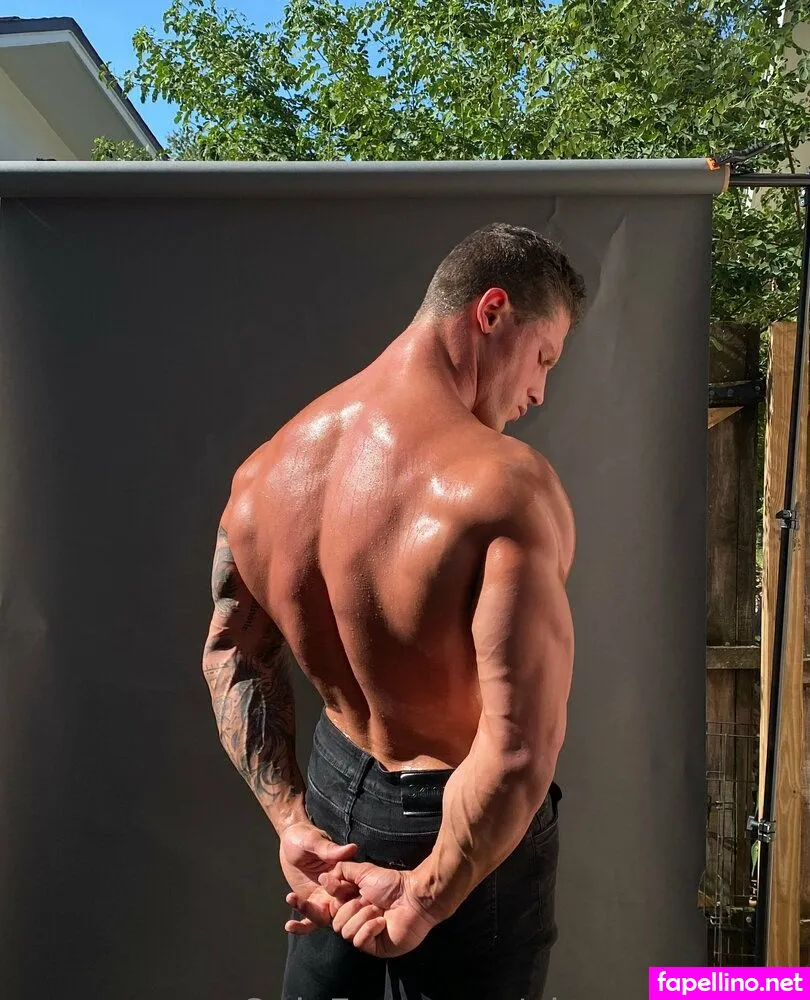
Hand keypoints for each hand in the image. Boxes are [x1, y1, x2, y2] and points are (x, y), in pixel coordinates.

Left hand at [279, 821, 359, 933]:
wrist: (290, 840)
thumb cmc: (304, 836)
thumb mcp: (314, 841)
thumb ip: (330, 849)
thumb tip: (352, 848)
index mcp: (343, 872)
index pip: (350, 890)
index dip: (343, 897)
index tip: (329, 893)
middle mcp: (337, 888)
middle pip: (339, 910)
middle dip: (325, 914)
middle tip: (306, 906)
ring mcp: (324, 897)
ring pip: (324, 918)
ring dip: (309, 919)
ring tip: (292, 913)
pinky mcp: (311, 902)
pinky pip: (309, 919)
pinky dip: (301, 926)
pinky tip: (289, 926)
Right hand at [315, 861, 439, 957]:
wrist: (413, 896)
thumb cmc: (392, 883)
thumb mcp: (363, 871)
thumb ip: (342, 872)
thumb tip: (324, 876)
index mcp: (350, 904)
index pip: (324, 909)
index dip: (307, 906)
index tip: (291, 897)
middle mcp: (354, 920)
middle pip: (332, 921)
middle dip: (348, 907)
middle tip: (363, 899)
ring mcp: (364, 935)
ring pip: (344, 930)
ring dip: (362, 915)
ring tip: (377, 909)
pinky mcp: (373, 946)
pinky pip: (358, 940)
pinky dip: (370, 927)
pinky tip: (382, 921)